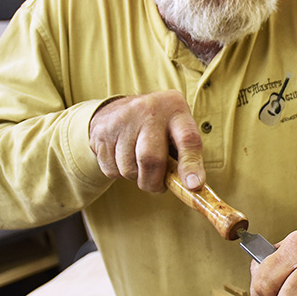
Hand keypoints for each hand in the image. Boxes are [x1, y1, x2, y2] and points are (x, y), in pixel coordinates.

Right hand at [89, 90, 203, 192]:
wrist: (118, 108)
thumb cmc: (158, 127)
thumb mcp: (177, 130)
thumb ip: (186, 156)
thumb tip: (192, 187)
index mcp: (176, 110)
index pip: (187, 139)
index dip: (191, 165)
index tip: (194, 186)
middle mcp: (149, 111)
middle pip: (151, 159)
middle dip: (154, 182)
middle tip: (157, 186)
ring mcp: (123, 120)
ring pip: (128, 169)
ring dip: (135, 177)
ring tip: (139, 163)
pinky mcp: (102, 131)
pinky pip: (111, 170)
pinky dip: (118, 173)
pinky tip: (123, 158)